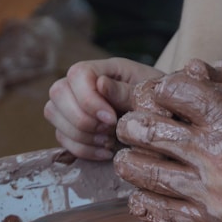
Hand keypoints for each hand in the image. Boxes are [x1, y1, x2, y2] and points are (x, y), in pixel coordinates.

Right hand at [44, 58, 163, 159]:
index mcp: (107, 69)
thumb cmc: (164, 105)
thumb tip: (101, 84)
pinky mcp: (75, 127)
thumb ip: (127, 92)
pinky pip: (62, 137)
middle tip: (108, 132)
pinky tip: (105, 152)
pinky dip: (81, 149)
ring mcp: (76, 105)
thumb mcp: (151, 96)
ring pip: (53, 114)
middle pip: (58, 92)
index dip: (88, 99)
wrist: (169, 124)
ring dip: (79, 135)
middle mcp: (85, 84)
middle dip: (80, 118)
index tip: (111, 119)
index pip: (78, 74)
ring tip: (108, 142)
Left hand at [113, 69, 221, 221]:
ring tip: (130, 159)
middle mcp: (211, 153)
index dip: (160, 91)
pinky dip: (142, 200)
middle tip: (132, 128)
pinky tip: (140, 195)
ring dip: (130, 162)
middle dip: (131, 125)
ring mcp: (207, 192)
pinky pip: (158, 212)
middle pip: (143, 130)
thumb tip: (193, 74)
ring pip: (142, 172)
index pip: (169, 91)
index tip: (161, 99)